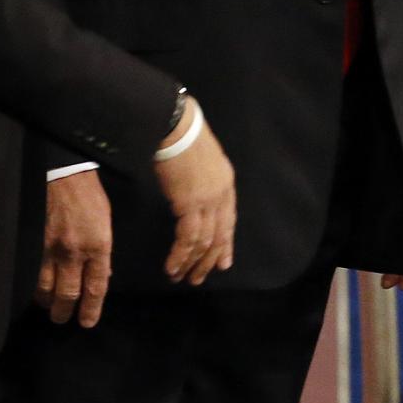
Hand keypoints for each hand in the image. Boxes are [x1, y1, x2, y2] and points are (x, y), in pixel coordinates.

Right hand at [38, 170, 113, 326]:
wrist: (65, 176)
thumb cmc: (91, 199)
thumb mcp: (107, 224)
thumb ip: (104, 253)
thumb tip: (103, 276)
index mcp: (98, 246)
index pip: (95, 287)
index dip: (91, 309)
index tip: (87, 323)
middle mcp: (74, 251)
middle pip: (68, 293)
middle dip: (65, 312)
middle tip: (63, 321)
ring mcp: (52, 249)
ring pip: (46, 288)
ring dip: (48, 303)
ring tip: (50, 309)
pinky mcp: (36, 244)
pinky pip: (33, 273)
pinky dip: (34, 287)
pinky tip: (36, 292)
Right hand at [153, 98, 236, 283]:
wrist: (174, 124)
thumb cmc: (180, 134)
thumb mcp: (199, 158)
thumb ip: (201, 177)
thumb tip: (192, 187)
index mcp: (225, 181)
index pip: (229, 220)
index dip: (225, 243)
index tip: (222, 261)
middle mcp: (221, 193)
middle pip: (219, 234)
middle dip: (209, 259)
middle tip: (199, 278)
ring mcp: (208, 199)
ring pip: (205, 241)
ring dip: (193, 263)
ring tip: (183, 278)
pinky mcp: (190, 203)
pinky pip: (188, 238)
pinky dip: (181, 255)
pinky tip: (173, 266)